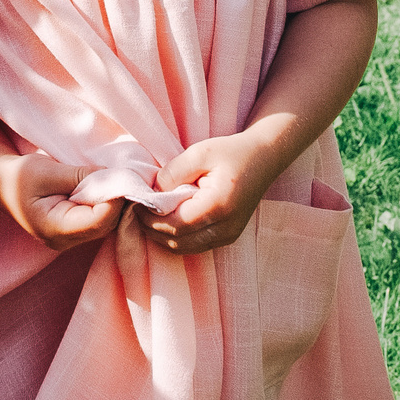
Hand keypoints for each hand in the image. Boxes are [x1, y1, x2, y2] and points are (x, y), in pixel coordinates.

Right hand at [0, 152, 122, 251]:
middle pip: (105, 225)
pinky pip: (100, 221)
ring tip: (115, 178)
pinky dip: (107, 204)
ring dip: (114, 202)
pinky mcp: (75, 232)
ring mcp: (70, 240)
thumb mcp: (48, 170)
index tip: (123, 176)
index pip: (97, 221)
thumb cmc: (20, 176)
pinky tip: (107, 188)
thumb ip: (81, 176)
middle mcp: (64, 241)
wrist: (3, 184)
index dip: (115, 199)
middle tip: (124, 174)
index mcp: (54, 229)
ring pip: (106, 225)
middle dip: (118, 201)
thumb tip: (114, 177)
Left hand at [145, 127, 289, 255]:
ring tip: (148, 215)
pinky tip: (166, 220)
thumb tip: (152, 192)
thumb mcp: (200, 152)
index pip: (176, 224)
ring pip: (184, 248)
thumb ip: (173, 172)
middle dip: (152, 229)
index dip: (151, 218)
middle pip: (177, 241)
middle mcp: (226, 227)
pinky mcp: (228, 237)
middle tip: (136, 210)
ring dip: (162, 236)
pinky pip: (194, 245)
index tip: (136, 203)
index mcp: (219, 205)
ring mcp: (229, 235)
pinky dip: (176, 237)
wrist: (264, 158)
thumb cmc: (231, 152)